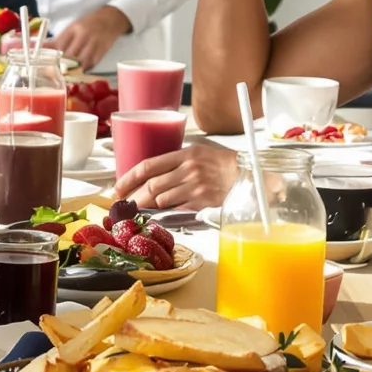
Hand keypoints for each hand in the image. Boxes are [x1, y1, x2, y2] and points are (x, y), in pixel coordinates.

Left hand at [51, 5, 131, 70]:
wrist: (111, 19)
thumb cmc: (88, 24)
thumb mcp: (72, 28)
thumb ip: (58, 39)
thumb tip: (42, 48)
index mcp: (74, 28)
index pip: (60, 44)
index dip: (52, 56)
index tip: (48, 63)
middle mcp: (84, 35)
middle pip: (69, 54)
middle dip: (62, 64)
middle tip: (56, 71)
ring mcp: (94, 43)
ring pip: (81, 61)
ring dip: (74, 69)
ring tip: (67, 73)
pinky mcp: (103, 50)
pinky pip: (92, 63)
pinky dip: (84, 69)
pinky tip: (79, 70)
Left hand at [119, 139, 237, 210]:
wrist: (252, 177)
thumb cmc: (227, 166)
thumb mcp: (201, 154)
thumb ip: (178, 162)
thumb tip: (153, 176)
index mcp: (186, 154)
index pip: (148, 166)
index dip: (129, 178)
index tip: (118, 187)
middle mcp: (188, 169)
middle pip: (151, 186)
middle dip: (133, 198)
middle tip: (124, 205)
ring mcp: (195, 186)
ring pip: (161, 200)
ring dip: (148, 208)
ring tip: (140, 211)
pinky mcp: (203, 202)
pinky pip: (176, 211)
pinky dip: (164, 215)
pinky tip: (158, 217)